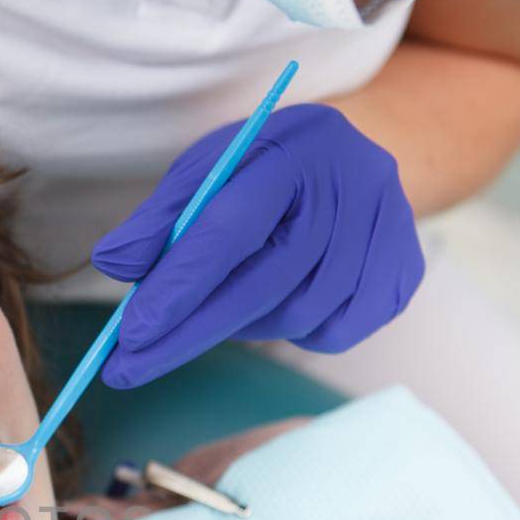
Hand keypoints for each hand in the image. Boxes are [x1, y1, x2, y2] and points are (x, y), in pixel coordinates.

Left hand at [92, 103, 423, 387]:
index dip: (178, 287)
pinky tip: (275, 306)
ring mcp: (389, 231)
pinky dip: (294, 332)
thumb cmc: (264, 167)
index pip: (229, 229)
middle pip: (262, 283)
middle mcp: (352, 186)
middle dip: (186, 334)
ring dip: (241, 327)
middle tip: (127, 370)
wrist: (353, 158)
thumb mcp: (207, 171)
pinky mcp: (405, 273)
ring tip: (215, 311)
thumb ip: (161, 217)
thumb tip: (114, 262)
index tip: (129, 336)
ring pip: (297, 316)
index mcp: (293, 148)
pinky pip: (334, 333)